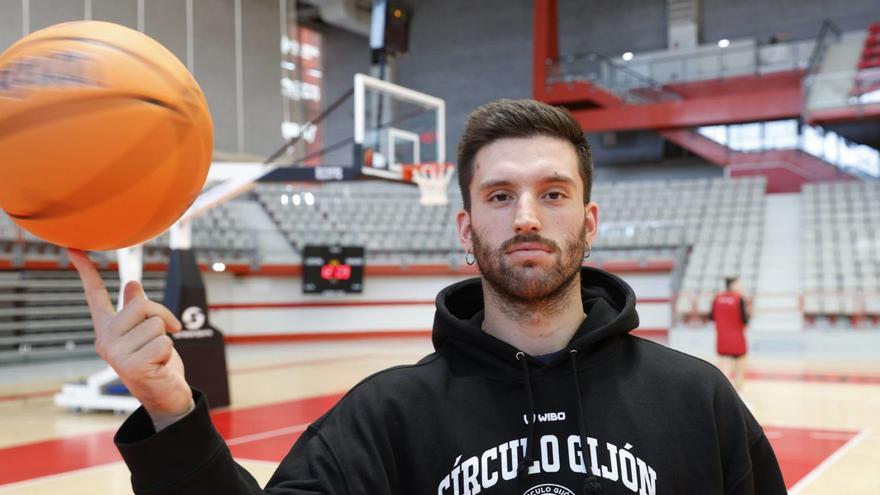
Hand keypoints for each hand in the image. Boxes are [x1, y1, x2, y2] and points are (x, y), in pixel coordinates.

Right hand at [68, 249, 193, 421]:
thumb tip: (131, 284)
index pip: (95, 295)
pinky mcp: (132, 366)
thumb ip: (138, 309)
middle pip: (142, 305)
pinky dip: (170, 352)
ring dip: (166, 338)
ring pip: (157, 324)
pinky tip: (160, 366)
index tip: (73, 249)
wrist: (165, 396)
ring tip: (158, 355)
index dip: (86, 271)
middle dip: (162, 317)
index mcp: (107, 328)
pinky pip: (164, 341)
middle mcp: (105, 340)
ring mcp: (116, 355)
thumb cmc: (157, 361)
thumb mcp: (148, 331)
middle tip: (165, 335)